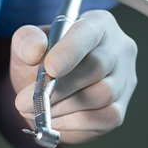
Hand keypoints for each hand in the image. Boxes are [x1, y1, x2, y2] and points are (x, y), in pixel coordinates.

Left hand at [11, 10, 137, 143]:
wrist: (42, 95)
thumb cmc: (39, 65)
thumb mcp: (25, 47)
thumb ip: (26, 41)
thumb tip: (35, 50)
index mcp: (96, 25)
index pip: (89, 32)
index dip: (70, 51)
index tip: (51, 68)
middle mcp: (117, 49)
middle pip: (96, 67)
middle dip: (57, 89)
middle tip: (24, 102)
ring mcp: (122, 81)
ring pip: (101, 95)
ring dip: (61, 107)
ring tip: (37, 110)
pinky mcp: (117, 110)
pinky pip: (102, 118)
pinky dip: (72, 122)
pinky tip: (53, 120)